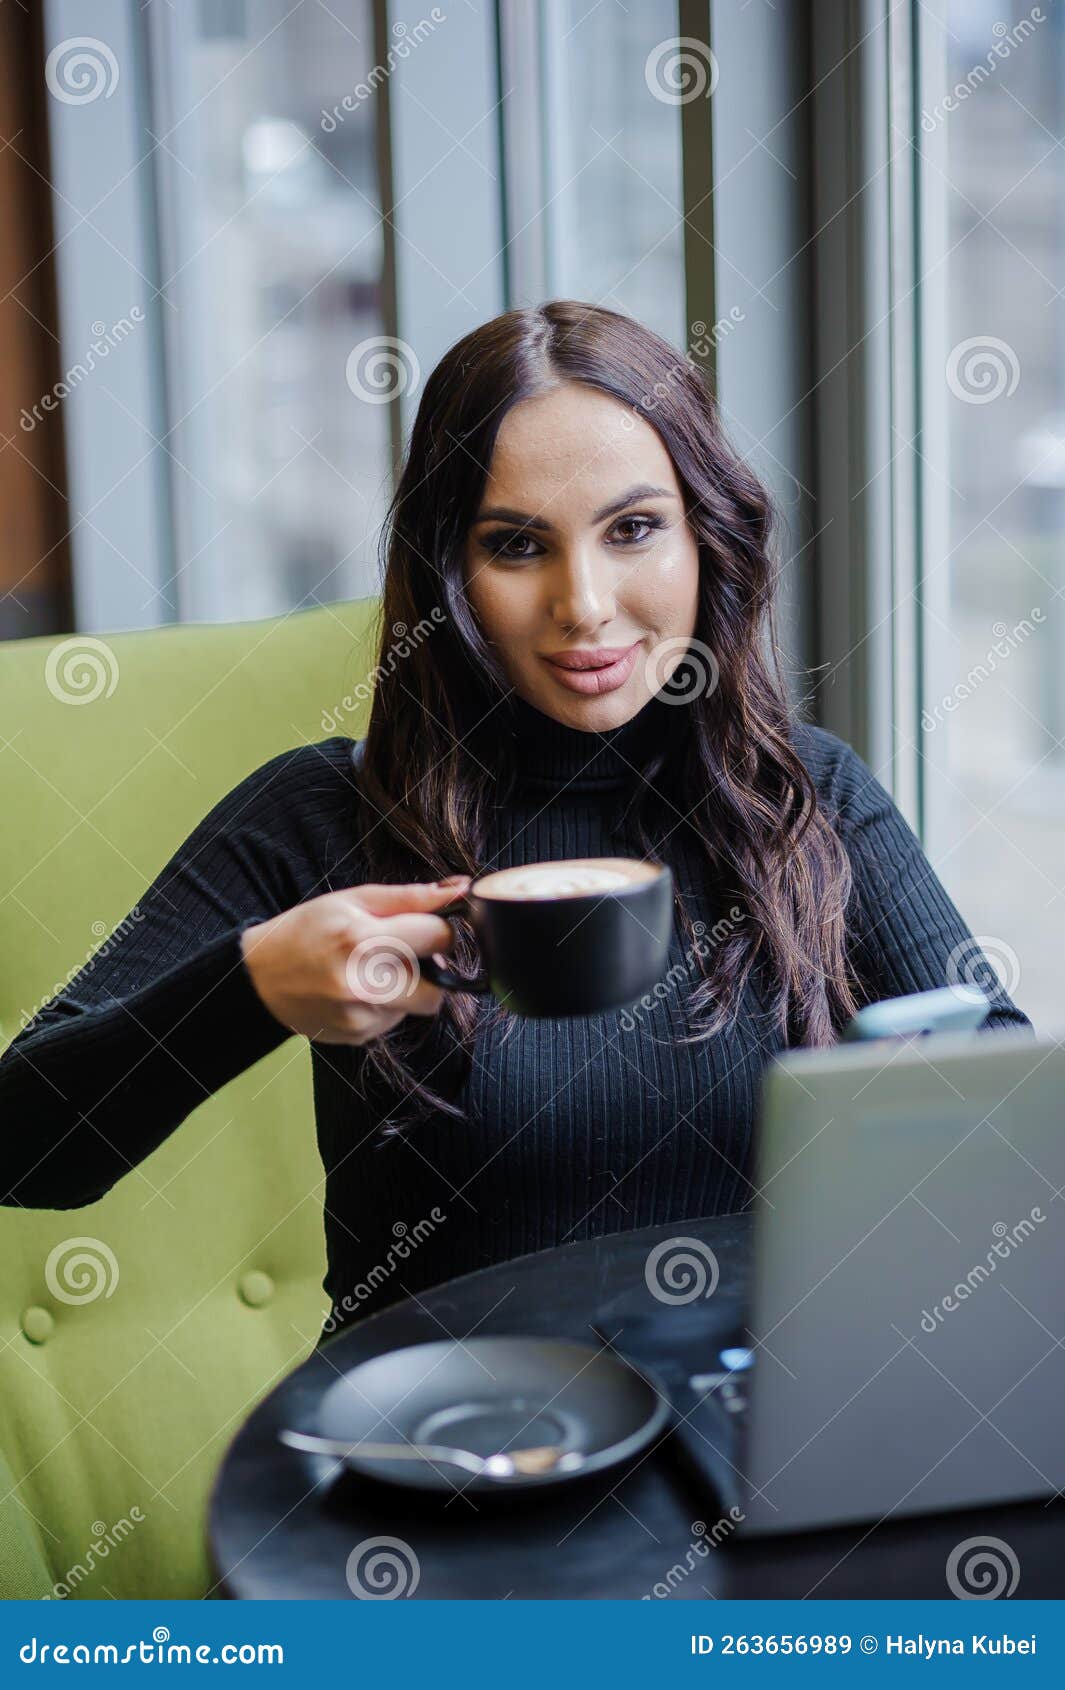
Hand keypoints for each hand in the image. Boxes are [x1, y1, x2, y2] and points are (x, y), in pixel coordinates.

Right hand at [240, 878, 470, 1045]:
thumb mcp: (352, 901)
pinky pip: (395, 1021)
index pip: (440, 937)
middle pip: (440, 987)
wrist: (258, 976)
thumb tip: (461, 889)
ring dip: (407, 987)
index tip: (429, 928)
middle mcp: (364, 983)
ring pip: (418, 1005)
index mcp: (364, 939)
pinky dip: (386, 1005)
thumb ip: (411, 897)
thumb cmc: (305, 930)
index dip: (442, 930)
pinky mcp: (358, 1036)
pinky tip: (357, 990)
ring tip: (371, 969)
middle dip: (430, 968)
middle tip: (401, 952)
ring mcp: (361, 1016)